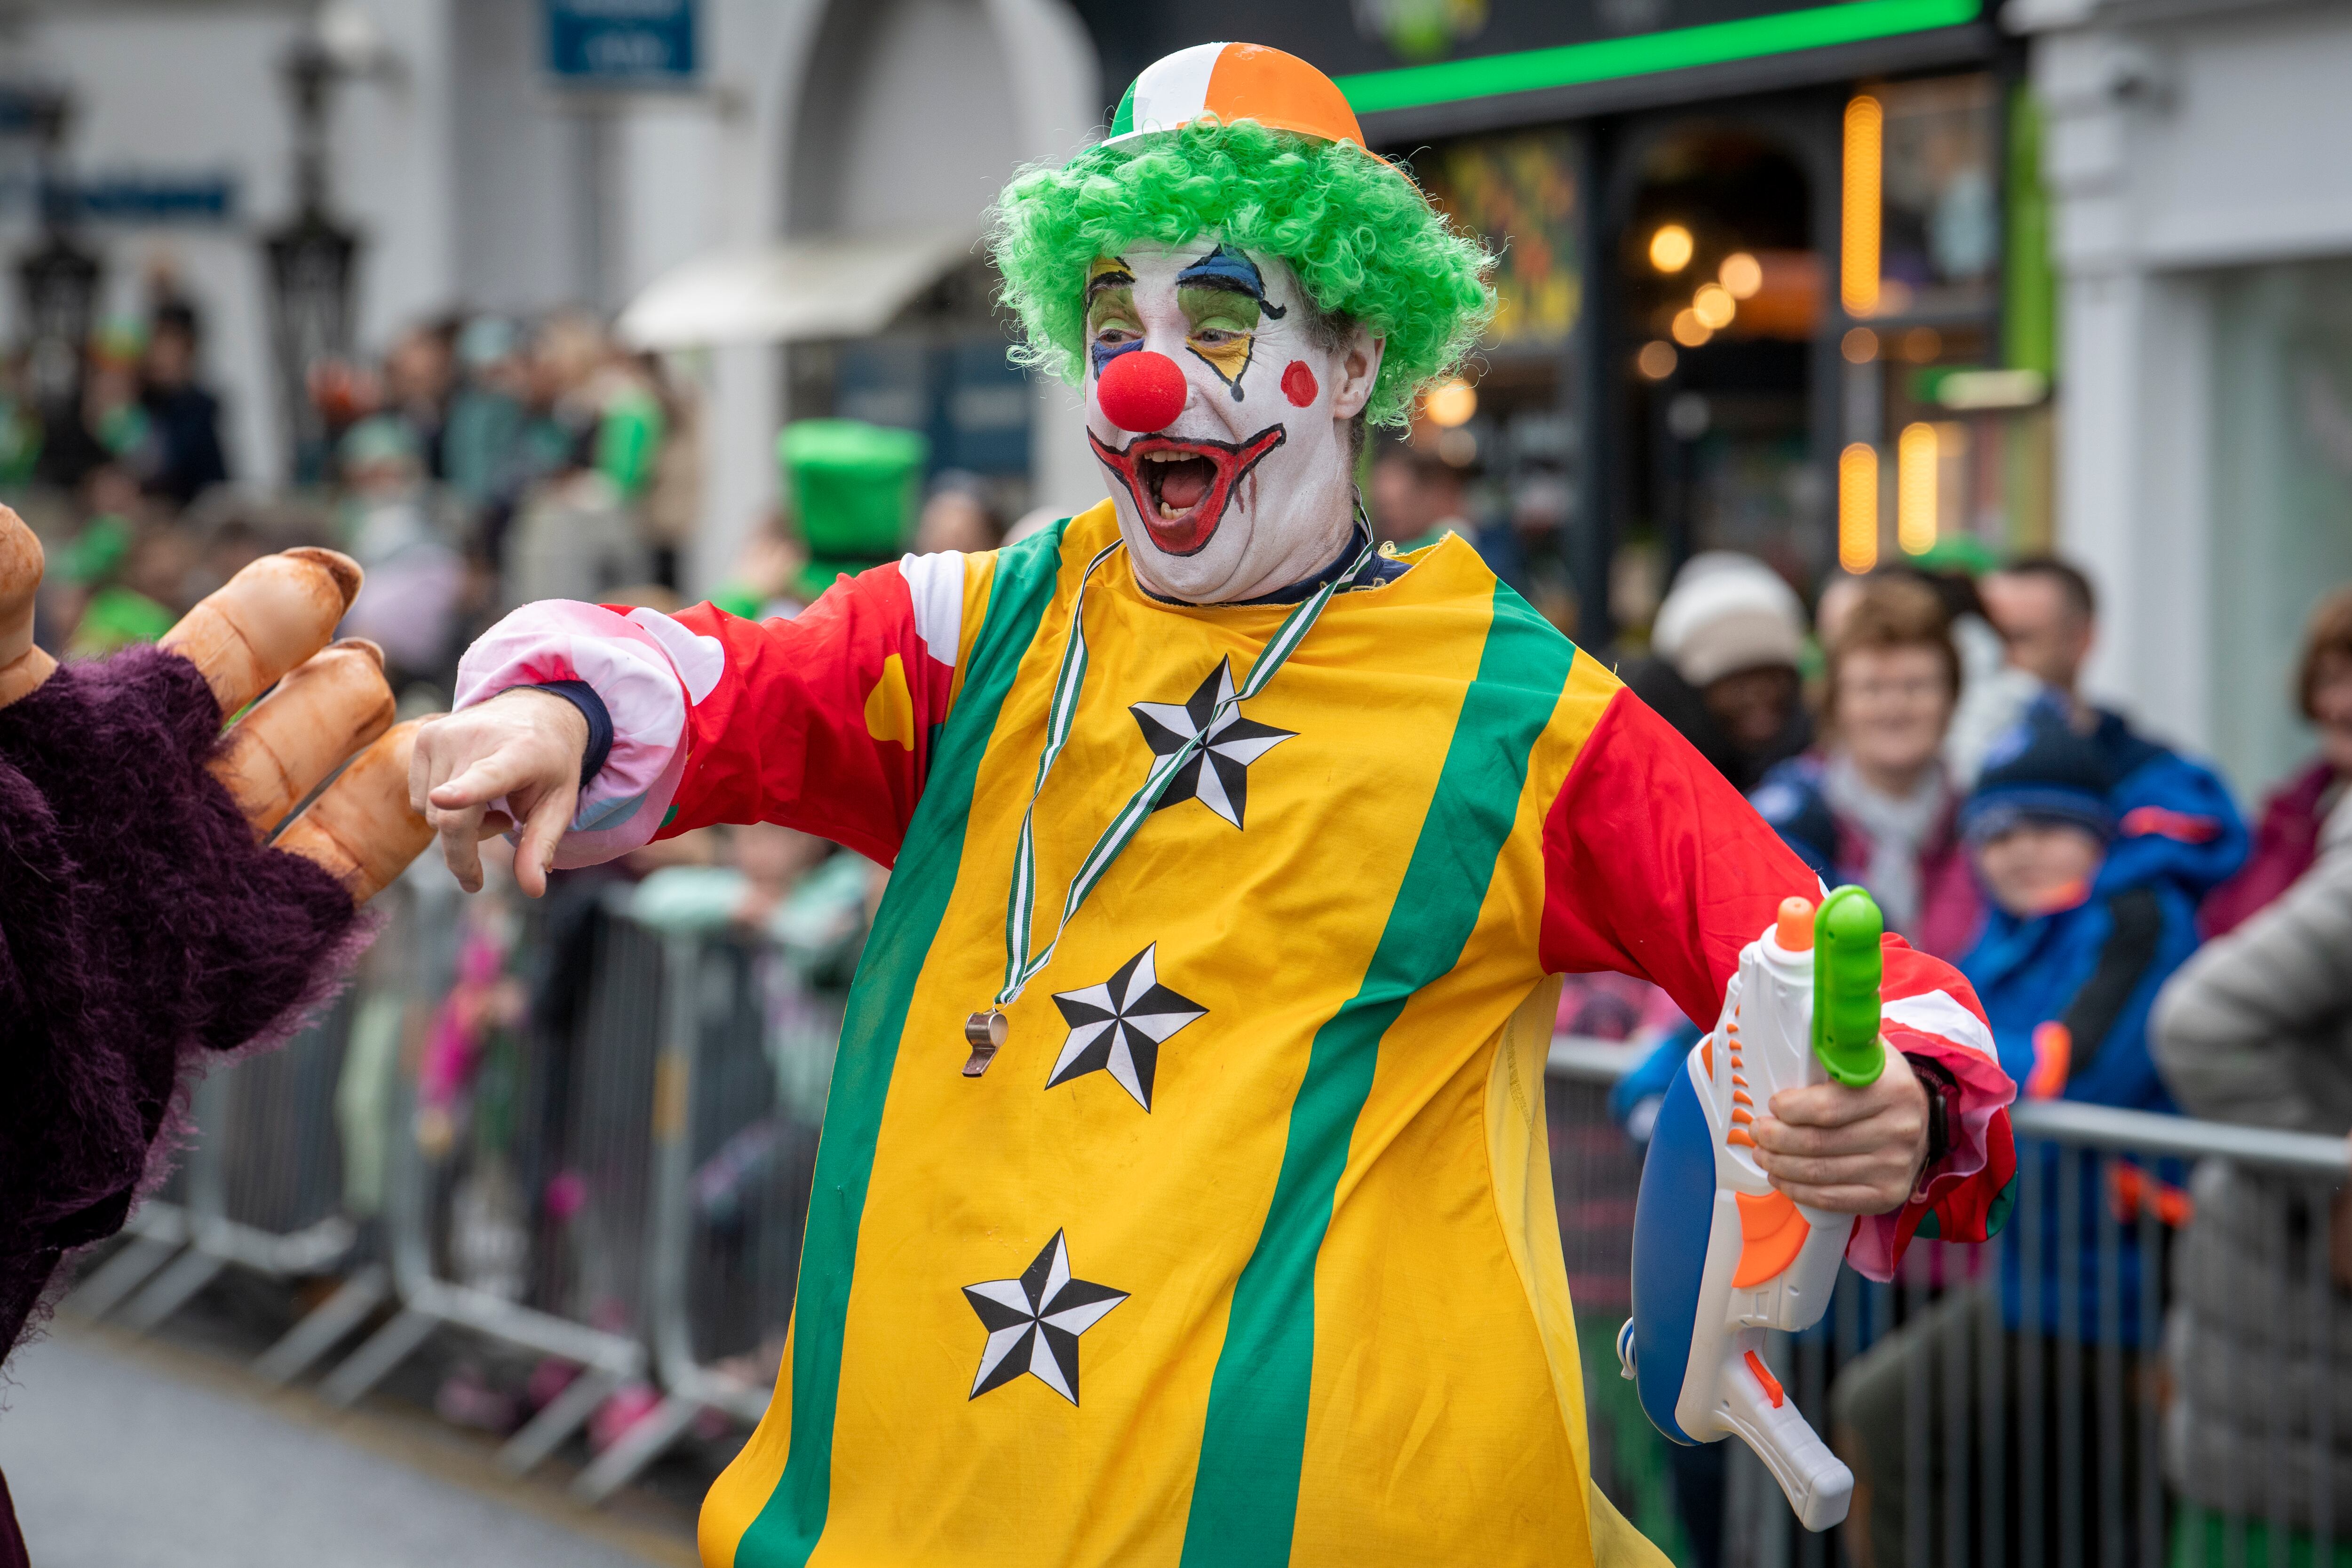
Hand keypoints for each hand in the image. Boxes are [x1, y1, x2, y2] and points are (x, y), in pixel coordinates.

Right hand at [408, 688, 588, 896]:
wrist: (535, 709)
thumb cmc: (550, 764)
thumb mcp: (559, 805)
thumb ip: (542, 846)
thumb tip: (533, 891)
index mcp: (519, 754)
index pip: (488, 776)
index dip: (464, 792)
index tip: (444, 799)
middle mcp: (477, 738)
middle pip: (449, 819)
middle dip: (464, 853)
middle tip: (500, 837)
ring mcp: (444, 734)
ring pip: (430, 813)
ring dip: (458, 826)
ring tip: (495, 804)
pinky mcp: (424, 736)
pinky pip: (418, 799)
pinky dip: (442, 808)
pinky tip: (469, 790)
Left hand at [1751, 1045, 1928, 1214]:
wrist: (1921, 1120)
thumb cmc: (1880, 1081)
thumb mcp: (1869, 1049)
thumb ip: (1840, 1037)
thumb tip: (1801, 1017)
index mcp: (1892, 1089)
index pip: (1827, 1107)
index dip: (1789, 1110)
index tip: (1771, 1104)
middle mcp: (1899, 1130)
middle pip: (1817, 1143)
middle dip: (1774, 1139)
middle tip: (1756, 1131)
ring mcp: (1896, 1166)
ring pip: (1820, 1172)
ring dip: (1779, 1166)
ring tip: (1761, 1154)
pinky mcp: (1889, 1194)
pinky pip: (1833, 1199)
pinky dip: (1799, 1191)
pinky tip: (1781, 1179)